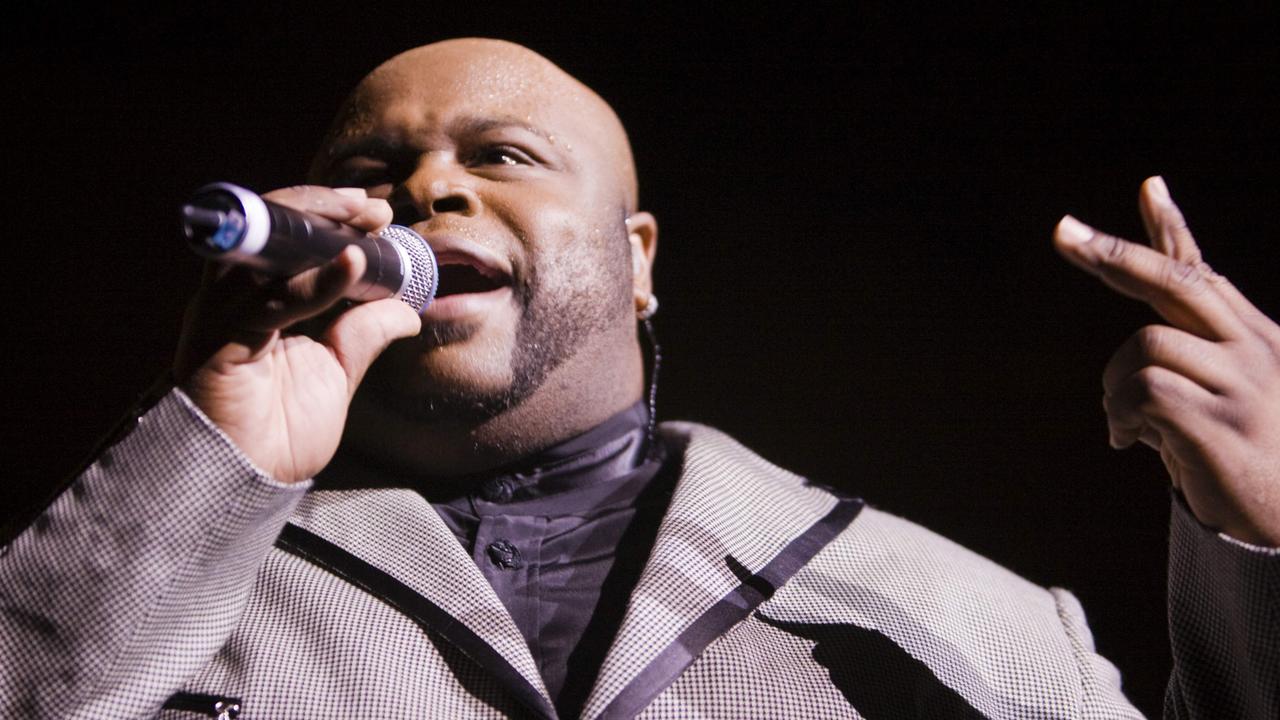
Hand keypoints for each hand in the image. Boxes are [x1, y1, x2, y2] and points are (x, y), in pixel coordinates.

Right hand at [174, 186, 421, 483]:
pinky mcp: (218, 341)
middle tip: (371, 208)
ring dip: (318, 229)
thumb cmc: (280, 436)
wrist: (242, 485)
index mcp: (258, 302)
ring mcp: (221, 316)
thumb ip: (363, 335)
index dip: (330, 220)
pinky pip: (269, 301)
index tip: (376, 214)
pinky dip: (313, 281)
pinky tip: (352, 266)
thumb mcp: (338, 374)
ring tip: (365, 222)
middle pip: (269, 230)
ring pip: (264, 250)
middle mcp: (233, 300)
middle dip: (323, 209)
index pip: (289, 241)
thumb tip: (407, 310)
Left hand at [1053, 177, 1279, 545]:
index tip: (1147, 186)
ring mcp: (1244, 386)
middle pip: (1176, 283)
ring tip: (1126, 423)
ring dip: (1114, 386)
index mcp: (1253, 339)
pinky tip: (1130, 442)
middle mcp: (1254, 351)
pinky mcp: (1224, 426)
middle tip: (1063, 231)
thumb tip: (1133, 357)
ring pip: (1143, 346)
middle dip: (1114, 253)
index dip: (1170, 230)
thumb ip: (1185, 369)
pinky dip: (1122, 415)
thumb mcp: (1220, 404)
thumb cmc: (1248, 466)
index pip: (1204, 275)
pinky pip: (1144, 394)